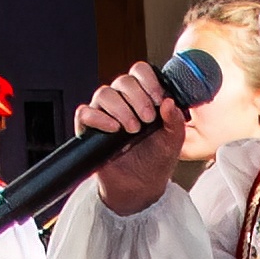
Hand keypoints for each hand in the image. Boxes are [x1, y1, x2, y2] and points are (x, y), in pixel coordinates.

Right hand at [66, 57, 199, 214]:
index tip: (158, 99)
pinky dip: (98, 118)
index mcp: (143, 97)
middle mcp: (122, 101)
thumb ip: (175, 120)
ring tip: (133, 129)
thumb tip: (169, 102)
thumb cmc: (157, 160)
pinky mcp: (89, 128)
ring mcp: (104, 113)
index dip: (148, 81)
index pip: (140, 72)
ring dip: (121, 109)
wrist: (141, 186)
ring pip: (104, 93)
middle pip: (122, 81)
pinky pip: (84, 112)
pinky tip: (114, 129)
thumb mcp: (173, 140)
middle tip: (147, 119)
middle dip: (137, 98)